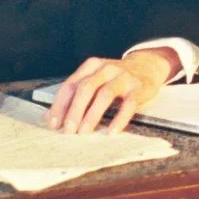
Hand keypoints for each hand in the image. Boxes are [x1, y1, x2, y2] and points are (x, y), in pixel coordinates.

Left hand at [46, 48, 181, 134]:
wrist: (148, 66)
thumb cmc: (115, 78)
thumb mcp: (95, 79)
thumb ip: (76, 94)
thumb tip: (51, 117)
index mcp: (92, 66)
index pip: (71, 84)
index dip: (60, 105)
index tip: (54, 123)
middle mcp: (106, 69)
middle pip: (86, 88)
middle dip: (74, 111)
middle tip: (68, 130)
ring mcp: (123, 77)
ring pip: (105, 94)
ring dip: (92, 115)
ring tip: (84, 132)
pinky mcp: (139, 87)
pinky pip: (128, 104)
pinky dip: (119, 119)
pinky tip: (111, 131)